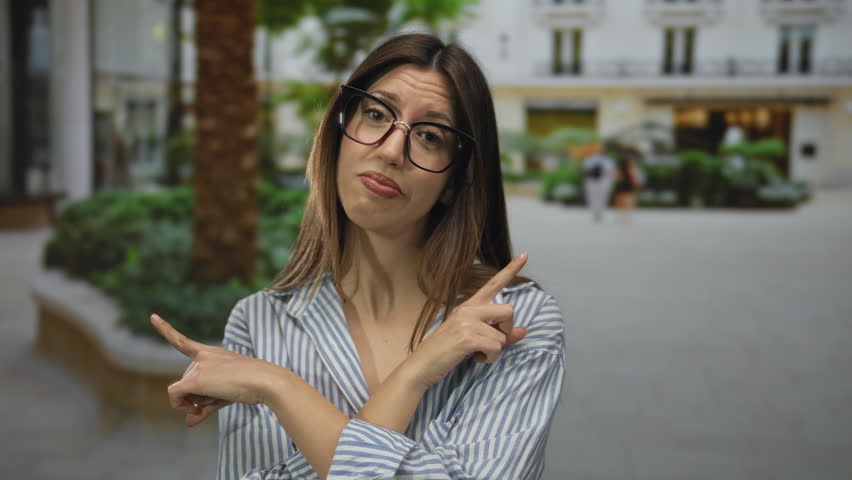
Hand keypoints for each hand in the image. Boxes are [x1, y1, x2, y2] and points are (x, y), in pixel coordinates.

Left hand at [150, 314, 281, 426]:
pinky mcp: (196, 379)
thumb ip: (203, 408)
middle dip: (195, 398)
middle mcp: (203, 356)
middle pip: (184, 383)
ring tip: (220, 399)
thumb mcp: (224, 397)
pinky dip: (180, 405)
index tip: (152, 316)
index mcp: (211, 353)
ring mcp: (199, 366)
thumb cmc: (250, 387)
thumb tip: (188, 422)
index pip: (183, 342)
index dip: (166, 329)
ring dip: (195, 402)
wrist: (264, 381)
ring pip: (181, 391)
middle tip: (216, 402)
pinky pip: (175, 395)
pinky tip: (197, 409)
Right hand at [407, 253, 528, 387]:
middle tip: (490, 343)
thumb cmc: (447, 352)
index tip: (525, 254)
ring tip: (475, 353)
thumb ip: (500, 334)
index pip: (493, 284)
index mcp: (470, 306)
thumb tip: (524, 330)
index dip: (511, 269)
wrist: (422, 365)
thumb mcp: (475, 339)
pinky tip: (474, 357)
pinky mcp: (467, 337)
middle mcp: (469, 309)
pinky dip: (489, 358)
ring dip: (494, 351)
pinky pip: (496, 348)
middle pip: (509, 311)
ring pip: (503, 336)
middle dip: (506, 331)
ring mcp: (467, 322)